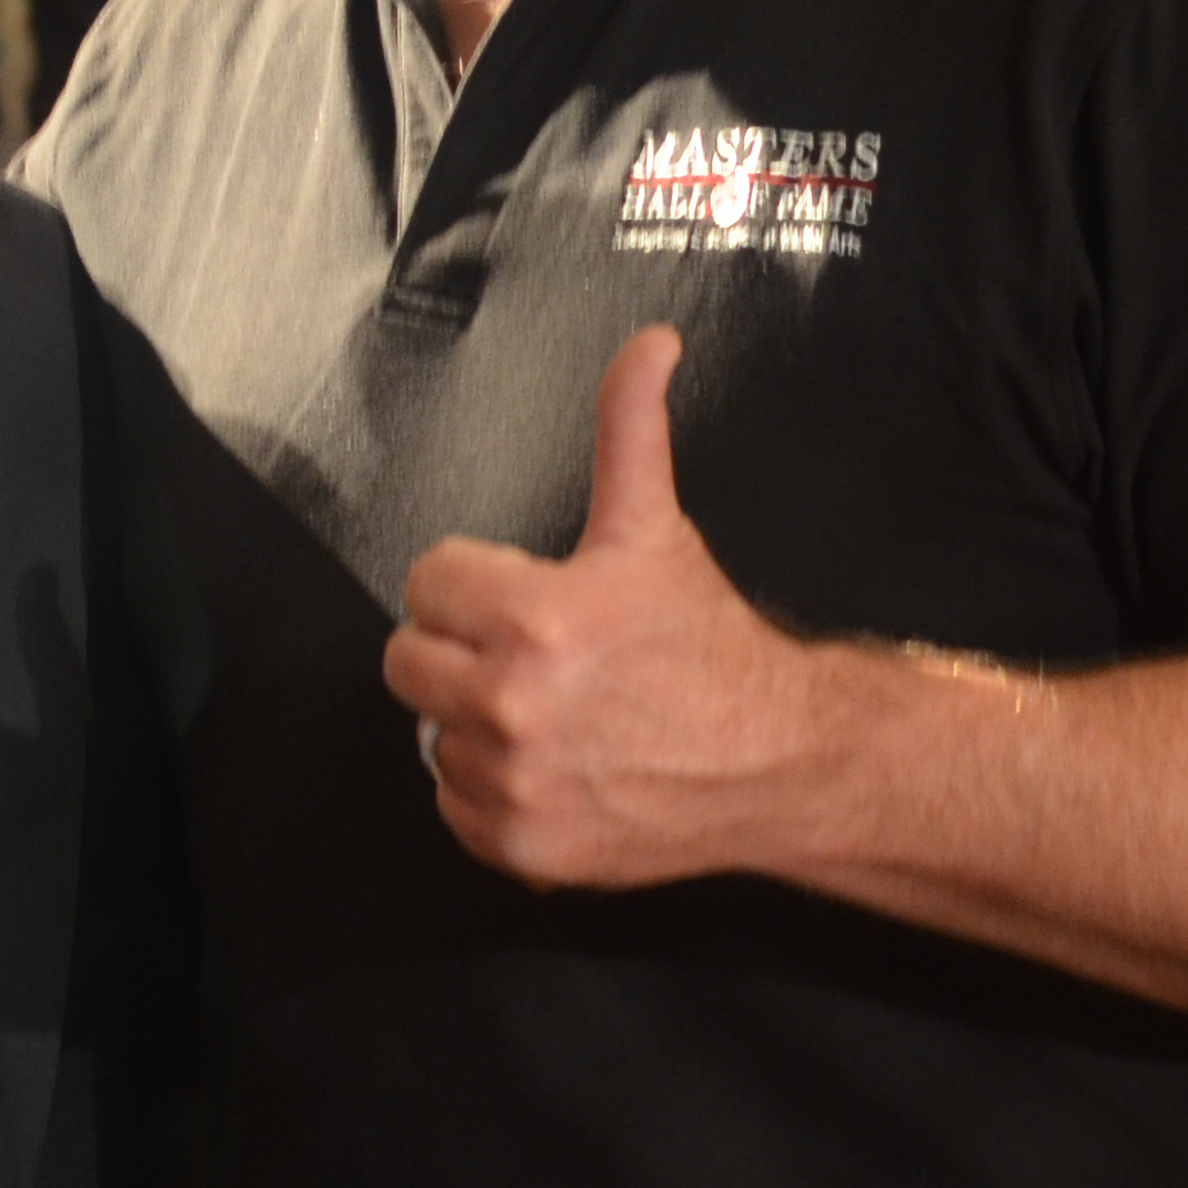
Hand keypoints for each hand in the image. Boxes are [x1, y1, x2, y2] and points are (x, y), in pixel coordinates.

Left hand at [382, 327, 831, 887]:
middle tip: (523, 651)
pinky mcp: (521, 843)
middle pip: (406, 659)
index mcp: (535, 618)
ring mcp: (515, 781)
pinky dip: (490, 789)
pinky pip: (453, 803)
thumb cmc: (712, 649)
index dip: (472, 582)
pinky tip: (551, 763)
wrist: (781, 761)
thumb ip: (629, 427)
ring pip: (430, 731)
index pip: (425, 581)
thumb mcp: (655, 529)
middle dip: (459, 647)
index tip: (515, 595)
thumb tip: (648, 343)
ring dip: (474, 719)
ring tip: (549, 708)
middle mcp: (514, 704)